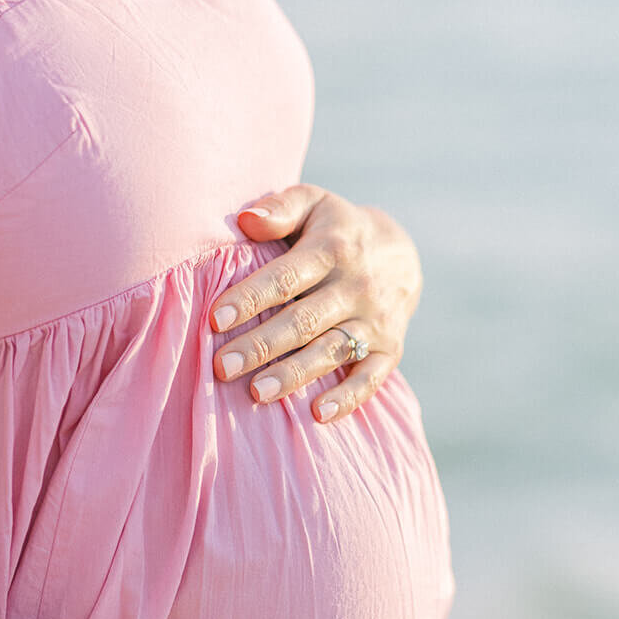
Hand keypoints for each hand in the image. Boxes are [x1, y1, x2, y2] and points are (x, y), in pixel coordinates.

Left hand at [210, 186, 423, 422]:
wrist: (401, 255)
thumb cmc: (336, 230)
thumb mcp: (314, 204)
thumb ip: (281, 208)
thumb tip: (246, 219)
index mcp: (332, 248)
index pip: (287, 277)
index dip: (252, 298)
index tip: (216, 318)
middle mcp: (356, 287)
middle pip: (304, 320)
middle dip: (261, 345)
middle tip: (222, 367)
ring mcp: (375, 321)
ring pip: (331, 351)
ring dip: (294, 374)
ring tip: (257, 393)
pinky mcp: (390, 350)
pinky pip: (371, 378)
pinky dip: (348, 398)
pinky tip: (318, 415)